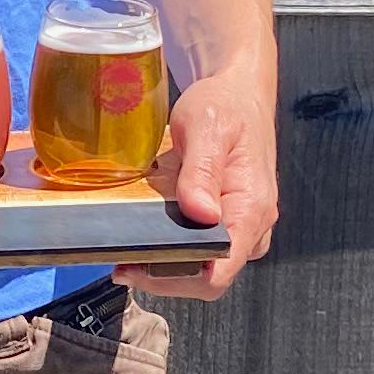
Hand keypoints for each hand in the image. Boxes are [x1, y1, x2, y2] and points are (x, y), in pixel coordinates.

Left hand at [124, 63, 277, 301]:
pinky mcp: (229, 222)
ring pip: (203, 268)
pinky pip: (202, 251)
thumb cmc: (224, 106)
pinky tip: (147, 239)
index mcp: (252, 209)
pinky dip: (173, 251)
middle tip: (121, 261)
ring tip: (129, 251)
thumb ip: (202, 171)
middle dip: (163, 276)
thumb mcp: (206, 128)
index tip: (136, 266)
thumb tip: (201, 214)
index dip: (175, 279)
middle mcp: (253, 226)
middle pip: (207, 278)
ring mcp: (243, 227)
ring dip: (165, 266)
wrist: (238, 93)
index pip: (218, 273)